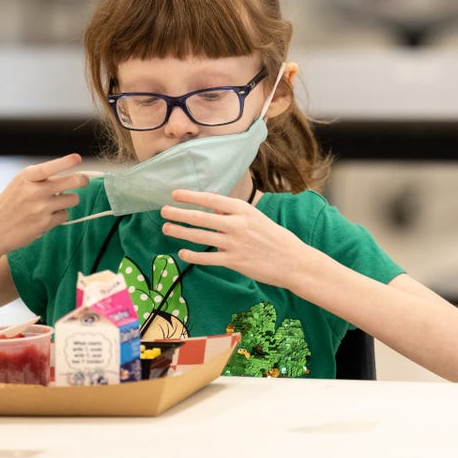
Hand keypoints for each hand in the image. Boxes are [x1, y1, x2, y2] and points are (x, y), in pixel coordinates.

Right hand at [0, 154, 89, 259]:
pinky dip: (59, 216)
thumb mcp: (20, 184)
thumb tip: (72, 178)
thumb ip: (42, 179)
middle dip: (82, 180)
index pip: (49, 167)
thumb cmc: (9, 204)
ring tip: (55, 203)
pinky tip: (46, 217)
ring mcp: (40, 208)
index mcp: (26, 177)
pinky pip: (64, 215)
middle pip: (71, 182)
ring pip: (72, 199)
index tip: (77, 158)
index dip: (65, 162)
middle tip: (83, 180)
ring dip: (68, 201)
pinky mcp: (44, 224)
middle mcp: (34, 191)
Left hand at [160, 189, 308, 286]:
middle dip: (179, 214)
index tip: (175, 194)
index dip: (191, 196)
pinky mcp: (234, 262)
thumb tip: (212, 209)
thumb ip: (234, 213)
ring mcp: (234, 244)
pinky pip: (207, 258)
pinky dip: (193, 255)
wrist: (293, 261)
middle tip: (163, 211)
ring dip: (180, 232)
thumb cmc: (274, 237)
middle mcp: (237, 225)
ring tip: (166, 229)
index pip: (211, 200)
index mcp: (243, 210)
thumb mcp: (256, 218)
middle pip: (201, 217)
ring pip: (200, 237)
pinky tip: (182, 252)